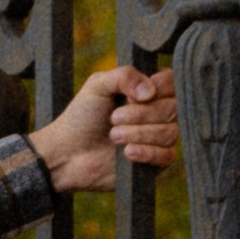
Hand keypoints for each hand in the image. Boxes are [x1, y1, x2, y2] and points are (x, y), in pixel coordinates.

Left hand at [28, 64, 178, 192]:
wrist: (67, 153)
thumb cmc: (81, 117)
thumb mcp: (98, 85)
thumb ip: (124, 75)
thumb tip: (150, 92)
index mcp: (147, 91)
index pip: (172, 82)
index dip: (157, 88)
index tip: (131, 96)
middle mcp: (157, 113)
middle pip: (172, 108)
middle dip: (141, 113)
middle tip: (113, 118)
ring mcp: (157, 138)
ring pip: (169, 132)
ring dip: (138, 133)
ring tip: (113, 136)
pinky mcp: (154, 163)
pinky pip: (167, 156)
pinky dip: (147, 153)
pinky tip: (127, 153)